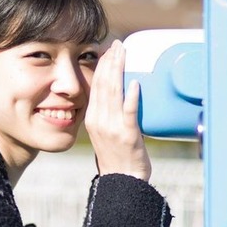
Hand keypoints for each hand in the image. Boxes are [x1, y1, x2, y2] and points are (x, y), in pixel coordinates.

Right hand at [85, 40, 151, 180]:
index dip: (101, 65)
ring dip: (119, 70)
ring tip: (124, 53)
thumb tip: (119, 95)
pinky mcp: (128, 134)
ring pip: (114, 93)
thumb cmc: (116, 158)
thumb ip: (107, 114)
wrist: (122, 182)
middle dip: (110, 61)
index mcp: (92, 118)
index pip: (95, 86)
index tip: (108, 50)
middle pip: (103, 84)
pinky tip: (135, 82)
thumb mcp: (104, 133)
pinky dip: (132, 96)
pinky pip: (129, 111)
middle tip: (118, 44)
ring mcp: (112, 127)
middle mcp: (99, 120)